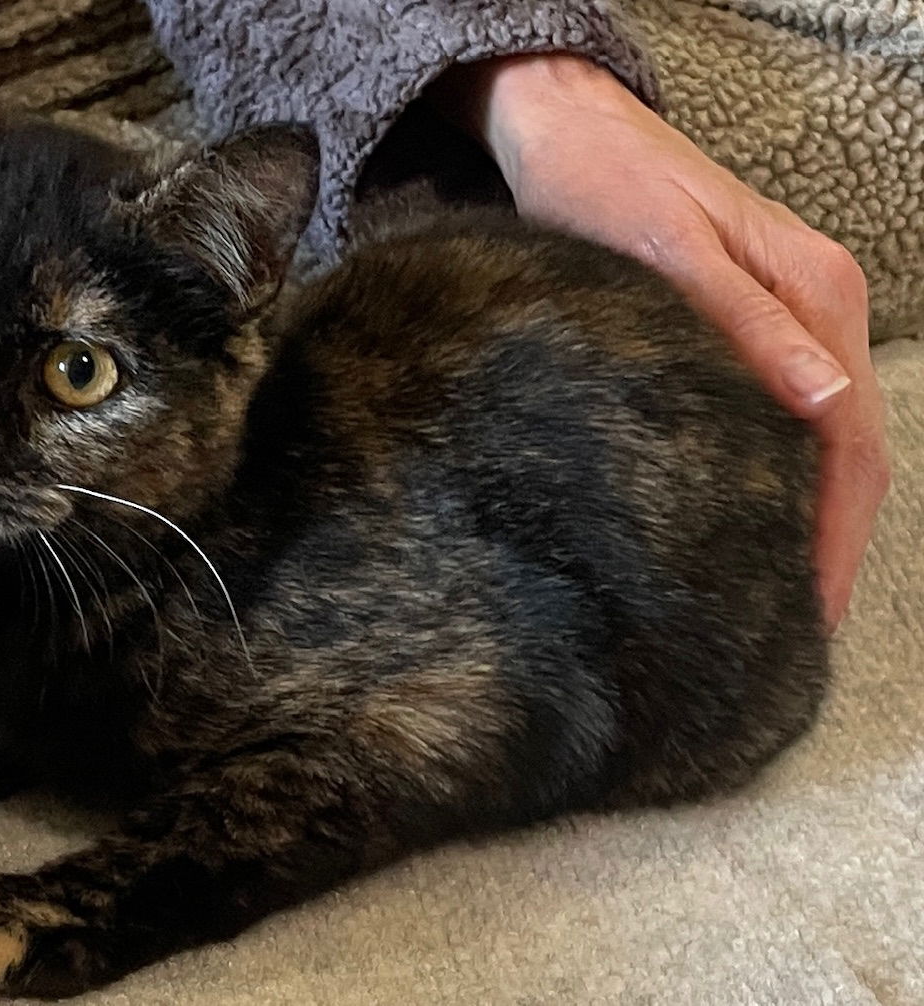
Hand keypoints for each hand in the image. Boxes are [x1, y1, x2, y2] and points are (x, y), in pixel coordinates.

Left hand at [432, 53, 887, 631]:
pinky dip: (778, 474)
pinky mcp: (747, 325)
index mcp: (817, 295)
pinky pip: (782, 414)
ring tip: (776, 595)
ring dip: (809, 516)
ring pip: (821, 437)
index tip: (807, 612)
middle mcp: (818, 310)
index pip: (851, 440)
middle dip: (830, 542)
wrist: (567, 134)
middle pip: (850, 449)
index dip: (834, 535)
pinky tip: (749, 517)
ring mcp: (787, 318)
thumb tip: (830, 407)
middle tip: (791, 628)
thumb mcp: (670, 257)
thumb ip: (749, 328)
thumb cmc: (606, 188)